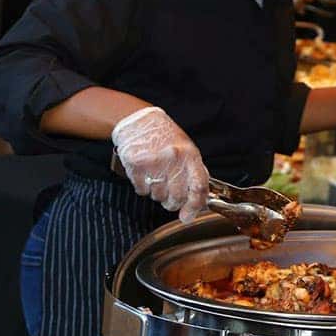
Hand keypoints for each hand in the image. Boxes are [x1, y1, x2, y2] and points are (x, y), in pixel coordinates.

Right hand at [112, 107, 209, 221]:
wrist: (138, 120)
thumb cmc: (164, 135)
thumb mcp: (186, 148)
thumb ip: (193, 171)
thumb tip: (200, 198)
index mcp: (190, 155)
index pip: (199, 186)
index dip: (196, 205)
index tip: (189, 215)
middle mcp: (173, 159)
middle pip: (177, 197)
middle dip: (173, 203)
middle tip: (170, 199)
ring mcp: (154, 163)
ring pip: (158, 196)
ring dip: (158, 194)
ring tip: (156, 178)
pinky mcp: (136, 166)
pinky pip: (142, 191)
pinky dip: (144, 188)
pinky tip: (145, 175)